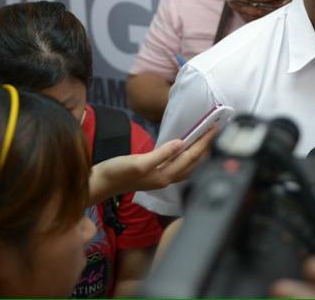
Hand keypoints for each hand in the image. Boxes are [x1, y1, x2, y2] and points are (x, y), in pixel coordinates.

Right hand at [89, 128, 215, 203]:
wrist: (99, 184)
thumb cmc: (116, 173)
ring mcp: (160, 178)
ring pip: (187, 166)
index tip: (214, 129)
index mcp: (165, 176)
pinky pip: (178, 166)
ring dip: (198, 153)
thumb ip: (161, 154)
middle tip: (215, 132)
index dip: (203, 142)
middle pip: (193, 163)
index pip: (191, 157)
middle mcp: (166, 179)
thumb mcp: (138, 162)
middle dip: (206, 148)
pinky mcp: (154, 175)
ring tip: (205, 140)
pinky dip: (186, 157)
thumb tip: (181, 143)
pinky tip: (185, 150)